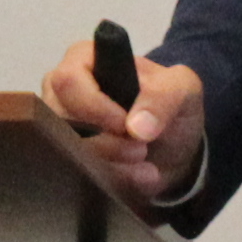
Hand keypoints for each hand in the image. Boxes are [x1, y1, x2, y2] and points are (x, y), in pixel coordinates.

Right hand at [41, 35, 206, 208]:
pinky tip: (141, 178)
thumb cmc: (169, 103)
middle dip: (105, 143)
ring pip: (68, 153)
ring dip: (111, 166)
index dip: (94, 107)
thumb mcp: (182, 88)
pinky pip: (78, 175)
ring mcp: (58, 128)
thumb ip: (164, 96)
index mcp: (82, 60)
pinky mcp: (67, 159)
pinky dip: (112, 181)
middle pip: (62, 122)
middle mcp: (60, 93)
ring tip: (146, 167)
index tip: (126, 126)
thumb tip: (136, 129)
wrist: (173, 144)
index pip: (68, 81)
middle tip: (141, 150)